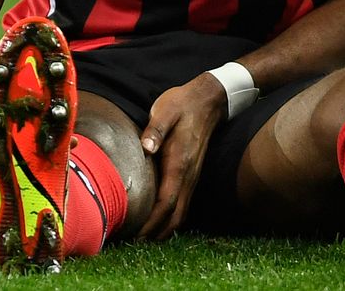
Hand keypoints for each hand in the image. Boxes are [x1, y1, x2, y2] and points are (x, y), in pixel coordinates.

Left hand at [136, 73, 226, 239]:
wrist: (209, 99)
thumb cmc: (183, 104)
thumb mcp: (166, 110)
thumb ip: (156, 129)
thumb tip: (146, 147)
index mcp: (179, 163)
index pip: (166, 203)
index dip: (152, 222)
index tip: (136, 236)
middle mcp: (188, 175)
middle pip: (175, 216)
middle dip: (157, 233)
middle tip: (135, 245)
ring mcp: (192, 176)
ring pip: (181, 212)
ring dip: (165, 228)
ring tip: (145, 238)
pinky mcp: (192, 174)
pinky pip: (183, 203)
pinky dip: (172, 217)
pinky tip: (160, 220)